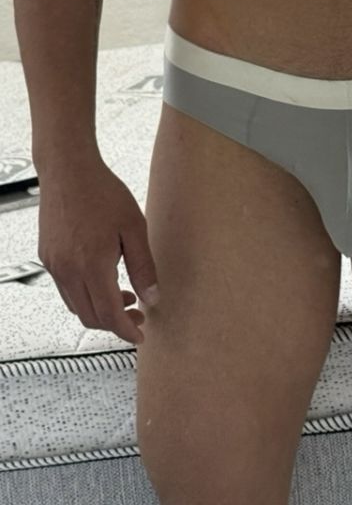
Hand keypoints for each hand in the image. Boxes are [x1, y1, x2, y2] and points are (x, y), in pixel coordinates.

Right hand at [37, 160, 158, 345]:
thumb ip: (144, 266)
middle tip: (138, 315)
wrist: (68, 169)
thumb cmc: (102, 192)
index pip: (110, 315)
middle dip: (116, 323)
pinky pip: (65, 290)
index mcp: (92, 265)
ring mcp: (54, 265)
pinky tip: (103, 280)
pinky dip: (85, 296)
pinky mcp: (47, 257)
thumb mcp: (134, 228)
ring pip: (76, 306)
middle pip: (91, 317)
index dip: (126, 330)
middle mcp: (68, 270)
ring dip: (100, 310)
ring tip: (125, 295)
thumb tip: (152, 297)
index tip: (139, 335)